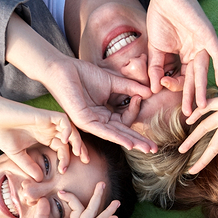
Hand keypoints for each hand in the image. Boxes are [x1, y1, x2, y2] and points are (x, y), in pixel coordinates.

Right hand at [0, 98, 86, 179]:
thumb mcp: (17, 155)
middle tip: (86, 161)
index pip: (62, 148)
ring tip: (79, 153)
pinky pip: (63, 120)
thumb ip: (29, 166)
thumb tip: (39, 179)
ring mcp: (48, 121)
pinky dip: (67, 129)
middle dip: (80, 150)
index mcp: (44, 137)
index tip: (62, 171)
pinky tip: (64, 140)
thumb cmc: (2, 133)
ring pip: (71, 129)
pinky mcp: (45, 114)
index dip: (65, 160)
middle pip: (71, 139)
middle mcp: (49, 129)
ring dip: (77, 140)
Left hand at [40, 55, 156, 152]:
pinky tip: (130, 144)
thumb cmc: (84, 74)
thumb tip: (149, 92)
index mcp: (104, 114)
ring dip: (132, 142)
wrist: (63, 69)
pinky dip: (118, 137)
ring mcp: (91, 123)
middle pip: (122, 133)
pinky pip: (104, 132)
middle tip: (154, 149)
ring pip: (115, 135)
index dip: (135, 110)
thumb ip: (129, 88)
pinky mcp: (84, 121)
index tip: (142, 96)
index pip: (125, 119)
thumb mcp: (112, 81)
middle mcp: (98, 121)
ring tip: (147, 149)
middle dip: (139, 141)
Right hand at [147, 0, 217, 114]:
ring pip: (204, 72)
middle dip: (191, 97)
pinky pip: (217, 55)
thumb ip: (156, 68)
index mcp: (184, 56)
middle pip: (194, 79)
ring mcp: (203, 46)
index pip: (181, 78)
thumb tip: (153, 89)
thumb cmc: (160, 19)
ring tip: (203, 106)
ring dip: (203, 89)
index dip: (173, 86)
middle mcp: (196, 53)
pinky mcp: (208, 36)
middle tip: (190, 113)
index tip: (161, 87)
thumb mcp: (155, 49)